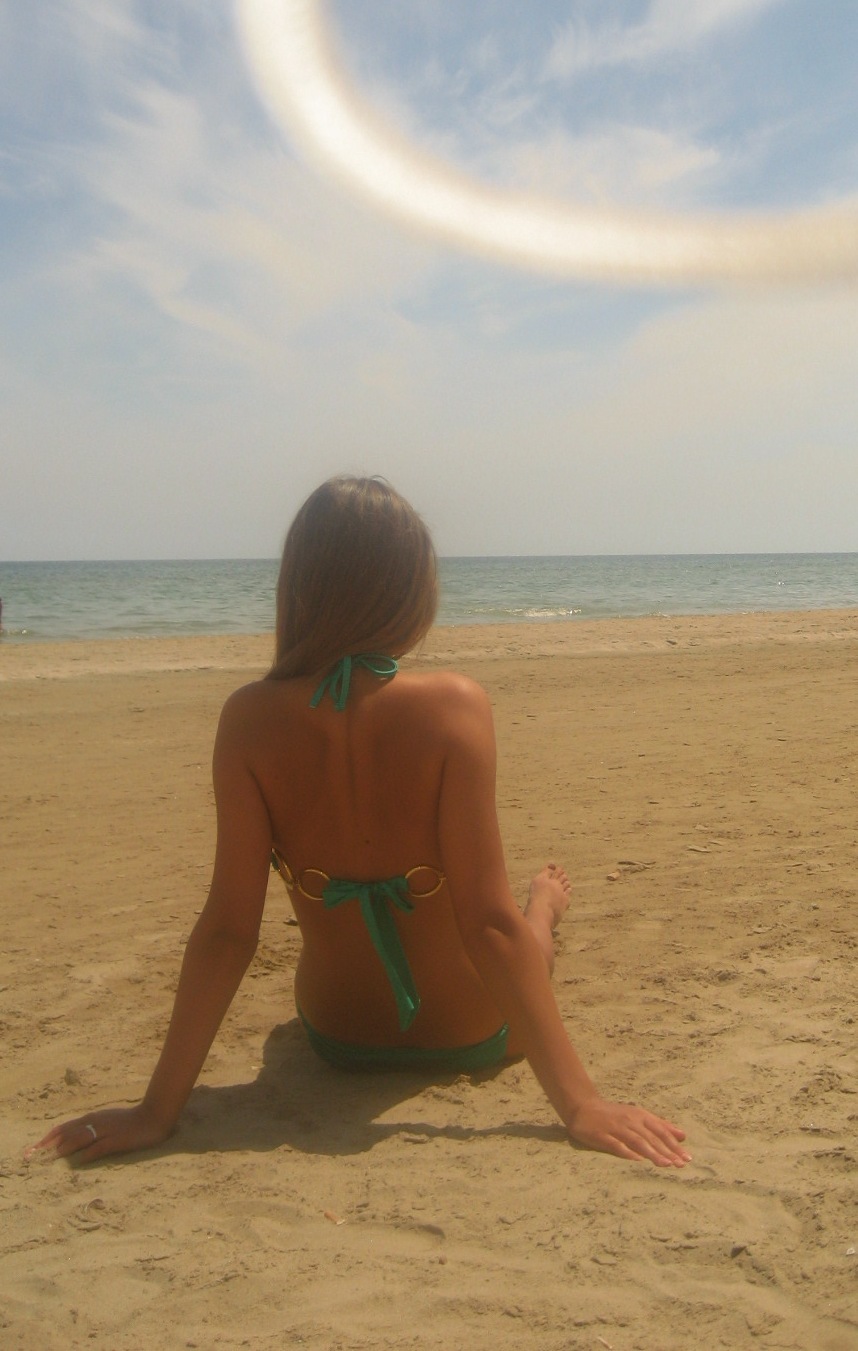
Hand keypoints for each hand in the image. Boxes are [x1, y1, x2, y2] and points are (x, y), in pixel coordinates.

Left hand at [25, 1103, 172, 1163]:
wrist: (154, 1117)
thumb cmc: (131, 1120)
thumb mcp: (108, 1121)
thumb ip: (92, 1128)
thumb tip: (72, 1140)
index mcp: (93, 1117)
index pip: (65, 1126)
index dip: (50, 1136)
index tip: (36, 1147)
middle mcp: (96, 1122)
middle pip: (68, 1132)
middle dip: (51, 1144)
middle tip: (35, 1155)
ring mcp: (106, 1131)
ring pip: (80, 1138)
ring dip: (66, 1147)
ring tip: (53, 1157)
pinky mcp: (117, 1140)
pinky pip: (99, 1147)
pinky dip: (87, 1154)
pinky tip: (79, 1162)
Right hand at [566, 1096, 690, 1166]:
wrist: (583, 1106)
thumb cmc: (614, 1114)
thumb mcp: (638, 1116)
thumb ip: (660, 1125)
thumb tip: (682, 1136)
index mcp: (640, 1115)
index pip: (661, 1130)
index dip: (674, 1144)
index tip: (687, 1158)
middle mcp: (630, 1121)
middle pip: (652, 1137)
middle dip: (667, 1151)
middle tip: (681, 1165)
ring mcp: (616, 1128)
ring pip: (637, 1141)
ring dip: (652, 1153)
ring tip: (665, 1164)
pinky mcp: (602, 1135)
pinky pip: (616, 1145)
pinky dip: (627, 1152)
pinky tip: (637, 1161)